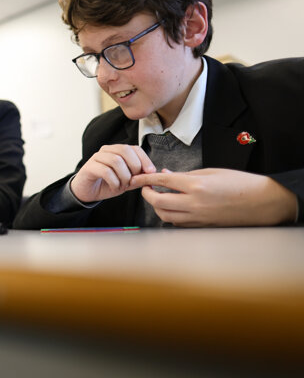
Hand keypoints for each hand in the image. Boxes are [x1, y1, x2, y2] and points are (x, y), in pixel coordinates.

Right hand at [71, 144, 155, 202]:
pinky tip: (114, 188)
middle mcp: (107, 150)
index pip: (134, 148)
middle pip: (125, 150)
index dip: (145, 159)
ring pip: (116, 161)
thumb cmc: (107, 184)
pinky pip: (106, 171)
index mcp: (117, 151)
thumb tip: (153, 175)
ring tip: (122, 186)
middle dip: (134, 166)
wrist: (87, 192)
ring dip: (124, 176)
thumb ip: (138, 177)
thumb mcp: (127, 182)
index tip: (150, 172)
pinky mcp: (89, 167)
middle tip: (133, 181)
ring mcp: (96, 157)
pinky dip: (114, 182)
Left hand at [131, 168, 297, 226]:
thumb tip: (165, 174)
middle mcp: (194, 204)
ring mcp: (198, 218)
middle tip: (144, 188)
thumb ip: (184, 175)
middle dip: (147, 195)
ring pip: (165, 216)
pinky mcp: (202, 227)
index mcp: (197, 186)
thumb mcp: (211, 172)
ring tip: (157, 197)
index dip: (145, 179)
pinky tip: (171, 207)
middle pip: (158, 203)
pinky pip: (178, 223)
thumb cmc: (240, 183)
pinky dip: (170, 215)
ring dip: (156, 207)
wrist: (263, 203)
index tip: (136, 178)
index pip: (162, 182)